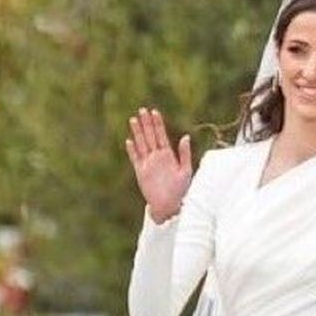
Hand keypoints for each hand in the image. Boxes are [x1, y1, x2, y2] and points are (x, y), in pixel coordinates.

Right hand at [126, 109, 193, 224]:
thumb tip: (186, 137)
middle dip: (146, 123)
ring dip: (137, 132)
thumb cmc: (180, 190)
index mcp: (168, 155)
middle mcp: (157, 157)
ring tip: (133, 119)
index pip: (161, 135)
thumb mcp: (186, 171)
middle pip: (150, 136)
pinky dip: (132, 150)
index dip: (158, 124)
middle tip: (142, 110)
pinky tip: (129, 141)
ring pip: (141, 144)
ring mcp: (148, 163)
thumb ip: (184, 154)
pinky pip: (135, 158)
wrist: (169, 206)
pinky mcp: (140, 172)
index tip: (155, 112)